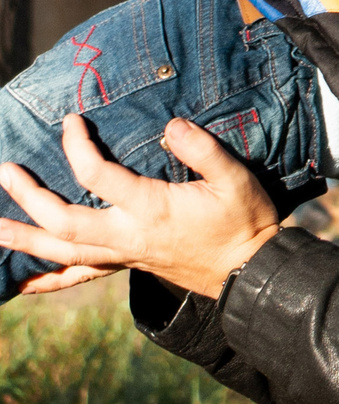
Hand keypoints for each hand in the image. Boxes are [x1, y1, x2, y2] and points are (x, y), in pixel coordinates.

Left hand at [0, 116, 285, 299]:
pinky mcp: (124, 264)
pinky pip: (76, 277)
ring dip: (21, 239)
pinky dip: (43, 281)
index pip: (98, 175)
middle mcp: (128, 236)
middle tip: (5, 171)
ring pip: (60, 253)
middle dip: (28, 198)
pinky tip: (20, 283)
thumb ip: (203, 150)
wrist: (249, 270)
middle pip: (63, 222)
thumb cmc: (244, 220)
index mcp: (151, 209)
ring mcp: (123, 254)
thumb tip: (170, 125)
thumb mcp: (236, 179)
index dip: (77, 146)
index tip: (69, 121)